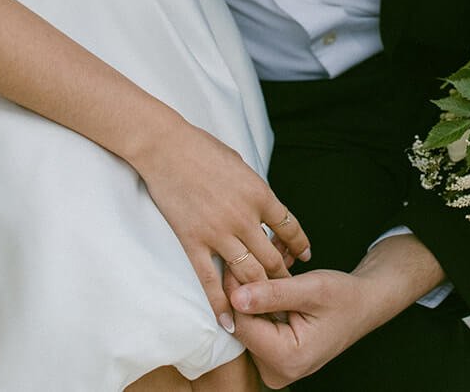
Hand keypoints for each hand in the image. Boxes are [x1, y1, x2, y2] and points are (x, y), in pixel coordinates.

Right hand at [131, 120, 310, 333]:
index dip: (300, 244)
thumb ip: (254, 191)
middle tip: (288, 292)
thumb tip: (263, 208)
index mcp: (259, 194)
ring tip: (267, 310)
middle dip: (283, 277)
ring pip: (248, 274)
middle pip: (272, 258)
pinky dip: (221, 304)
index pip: (289, 227)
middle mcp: (244, 217)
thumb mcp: (240, 165)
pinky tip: (230, 322)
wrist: (165, 148)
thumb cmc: (202, 149)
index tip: (304, 256)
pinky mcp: (193, 242)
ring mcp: (218, 232)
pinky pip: (211, 280)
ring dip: (260, 293)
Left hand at [223, 268, 373, 387]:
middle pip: (241, 325)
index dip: (236, 290)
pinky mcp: (271, 357)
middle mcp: (277, 370)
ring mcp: (273, 366)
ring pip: (246, 323)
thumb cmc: (344, 298)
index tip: (238, 261)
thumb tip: (235, 297)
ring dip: (253, 293)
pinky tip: (273, 284)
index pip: (242, 323)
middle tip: (255, 259)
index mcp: (288, 359)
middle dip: (246, 290)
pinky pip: (254, 325)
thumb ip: (273, 294)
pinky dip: (260, 302)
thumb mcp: (312, 289)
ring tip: (270, 269)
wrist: (363, 306)